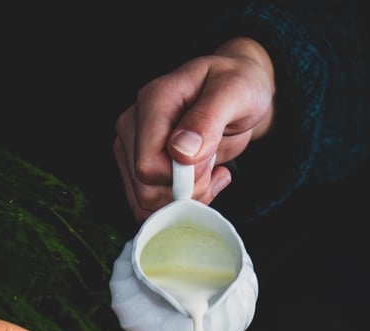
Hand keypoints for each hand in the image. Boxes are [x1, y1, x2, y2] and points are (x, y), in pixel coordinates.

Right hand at [114, 38, 275, 222]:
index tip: (211, 161)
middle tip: (213, 166)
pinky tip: (201, 181)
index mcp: (152, 102)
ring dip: (187, 198)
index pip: (148, 166)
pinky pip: (150, 206)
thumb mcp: (234, 92)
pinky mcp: (139, 168)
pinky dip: (180, 204)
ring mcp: (132, 149)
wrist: (237, 93)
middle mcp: (133, 126)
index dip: (184, 178)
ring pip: (146, 202)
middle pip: (146, 190)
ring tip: (209, 171)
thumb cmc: (237, 85)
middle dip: (188, 191)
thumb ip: (207, 119)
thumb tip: (180, 152)